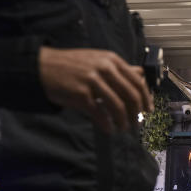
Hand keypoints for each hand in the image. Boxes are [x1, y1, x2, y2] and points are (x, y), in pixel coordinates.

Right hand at [38, 46, 153, 133]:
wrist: (43, 66)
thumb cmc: (73, 66)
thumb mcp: (98, 60)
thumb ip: (119, 69)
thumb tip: (141, 76)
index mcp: (112, 60)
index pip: (137, 82)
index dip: (145, 99)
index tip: (148, 110)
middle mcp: (104, 68)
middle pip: (131, 96)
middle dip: (137, 113)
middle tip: (137, 124)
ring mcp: (92, 81)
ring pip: (118, 107)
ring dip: (123, 122)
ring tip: (122, 128)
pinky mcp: (81, 94)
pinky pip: (100, 114)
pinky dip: (107, 125)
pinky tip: (108, 129)